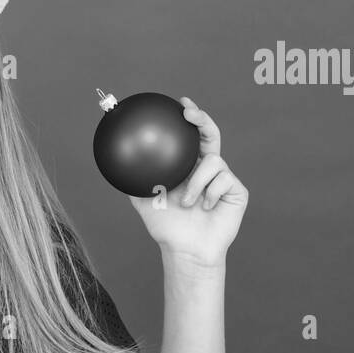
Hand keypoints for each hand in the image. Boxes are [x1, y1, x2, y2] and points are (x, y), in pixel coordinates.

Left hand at [126, 96, 248, 267]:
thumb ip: (135, 179)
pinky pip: (223, 180)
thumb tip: (116, 161)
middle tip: (188, 113)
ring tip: (186, 203)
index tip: (181, 103)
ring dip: (196, 182)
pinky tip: (204, 208)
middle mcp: (207, 169)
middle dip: (201, 119)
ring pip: (214, 161)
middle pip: (210, 135)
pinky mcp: (237, 190)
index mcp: (188, 167)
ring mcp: (223, 179)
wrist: (185, 249)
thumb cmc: (166, 226)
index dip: (190, 118)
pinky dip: (208, 194)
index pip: (191, 137)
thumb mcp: (144, 200)